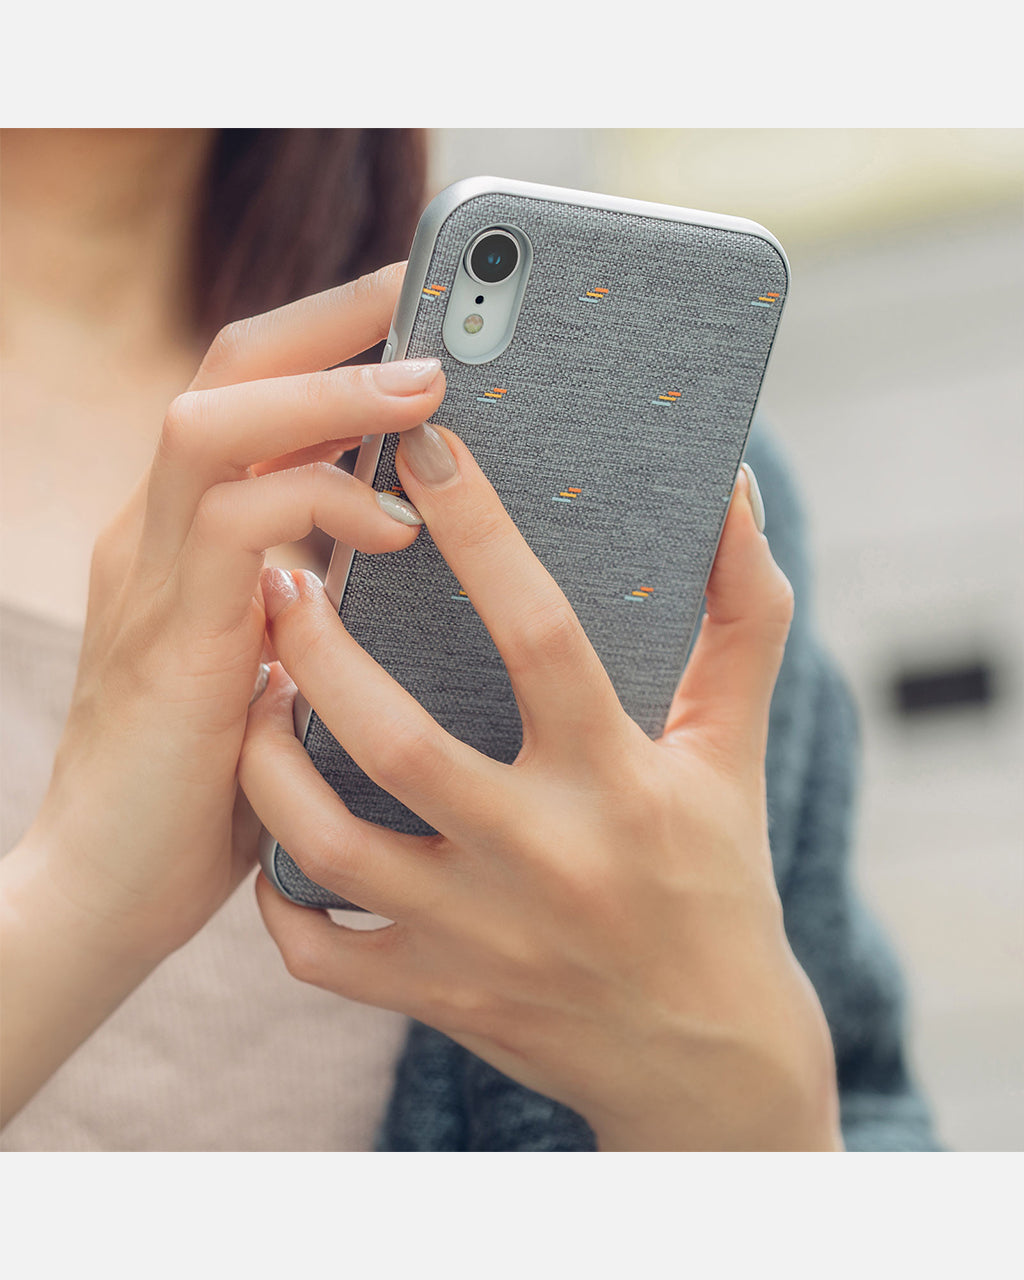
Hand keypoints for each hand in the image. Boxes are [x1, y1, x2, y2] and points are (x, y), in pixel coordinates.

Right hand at [5, 264, 445, 964]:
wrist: (112, 889)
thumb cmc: (213, 779)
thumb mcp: (276, 661)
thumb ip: (314, 596)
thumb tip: (402, 543)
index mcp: (186, 534)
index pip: (245, 390)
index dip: (327, 335)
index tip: (416, 307)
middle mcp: (157, 531)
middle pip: (225, 368)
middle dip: (332, 323)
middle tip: (430, 302)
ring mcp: (150, 576)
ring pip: (216, 421)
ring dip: (330, 396)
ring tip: (426, 396)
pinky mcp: (169, 636)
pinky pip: (237, 526)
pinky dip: (322, 504)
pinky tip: (391, 532)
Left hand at [243, 424, 842, 1150]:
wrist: (707, 1061)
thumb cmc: (719, 882)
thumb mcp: (737, 747)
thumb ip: (745, 615)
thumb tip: (735, 493)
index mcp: (619, 781)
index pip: (542, 636)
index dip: (481, 531)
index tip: (423, 448)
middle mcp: (542, 858)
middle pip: (399, 742)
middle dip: (320, 646)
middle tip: (278, 570)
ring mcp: (477, 936)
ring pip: (329, 844)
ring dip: (269, 757)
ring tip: (252, 685)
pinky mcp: (434, 994)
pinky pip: (317, 949)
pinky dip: (276, 889)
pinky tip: (276, 824)